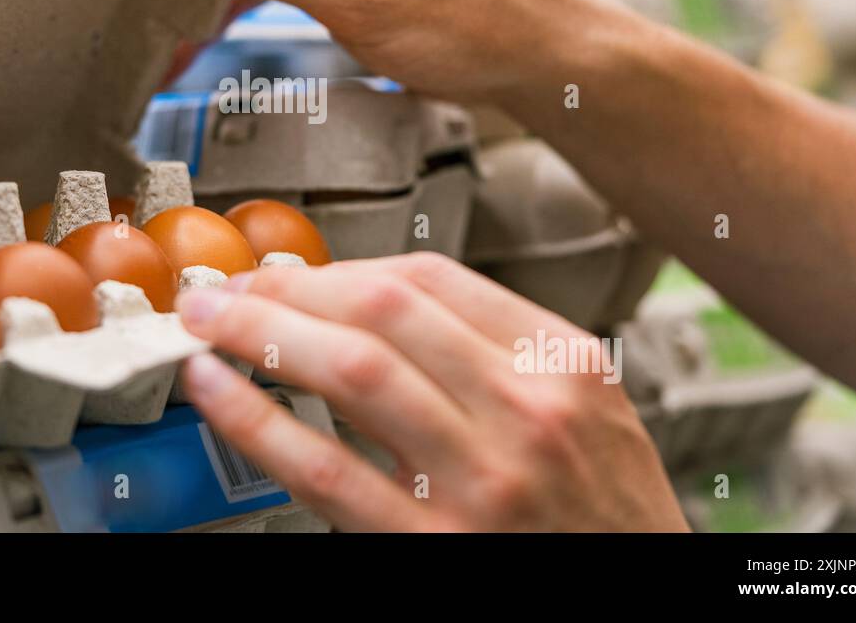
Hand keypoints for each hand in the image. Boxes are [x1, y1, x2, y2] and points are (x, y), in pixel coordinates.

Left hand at [176, 252, 687, 531]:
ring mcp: (480, 479)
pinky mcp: (434, 546)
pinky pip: (325, 469)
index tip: (294, 273)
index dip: (340, 267)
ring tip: (212, 324)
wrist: (643, 610)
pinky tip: (218, 393)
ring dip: (262, 334)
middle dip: (290, 286)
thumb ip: (501, 353)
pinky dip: (257, 421)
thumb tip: (376, 308)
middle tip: (231, 289)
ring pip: (350, 369)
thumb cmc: (608, 516)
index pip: (431, 279)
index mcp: (563, 364)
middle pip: (381, 308)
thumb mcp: (587, 413)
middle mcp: (526, 410)